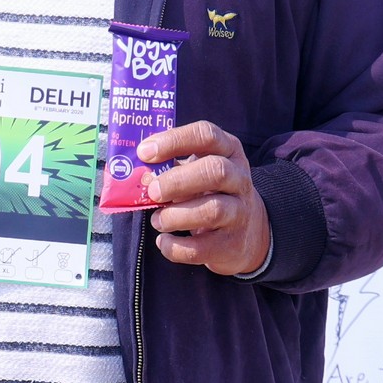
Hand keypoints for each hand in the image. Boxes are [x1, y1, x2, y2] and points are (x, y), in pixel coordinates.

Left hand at [139, 120, 271, 276]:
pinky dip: (177, 247)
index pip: (206, 135)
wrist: (247, 231)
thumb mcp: (198, 170)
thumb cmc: (210, 192)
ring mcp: (240, 211)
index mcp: (228, 151)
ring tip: (157, 220)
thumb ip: (172, 167)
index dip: (174, 141)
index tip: (144, 152)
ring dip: (176, 216)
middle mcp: (239, 178)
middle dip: (178, 181)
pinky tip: (164, 242)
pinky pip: (203, 247)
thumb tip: (135, 174)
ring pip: (213, 210)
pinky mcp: (232, 244)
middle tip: (152, 191)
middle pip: (215, 171)